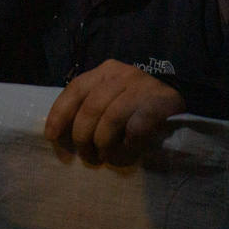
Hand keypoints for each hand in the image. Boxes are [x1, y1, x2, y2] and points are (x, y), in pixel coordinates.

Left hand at [43, 59, 184, 165]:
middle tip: (87, 156)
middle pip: (91, 108)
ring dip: (104, 143)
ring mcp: (142, 87)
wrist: (176, 99)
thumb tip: (59, 132)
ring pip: (111, 118)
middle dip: (83, 137)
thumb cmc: (135, 103)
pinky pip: (136, 128)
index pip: (75, 89)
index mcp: (105, 71)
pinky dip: (128, 144)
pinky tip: (128, 150)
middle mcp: (122, 74)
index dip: (60, 113)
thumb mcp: (110, 96)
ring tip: (106, 157)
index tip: (52, 136)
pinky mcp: (160, 103)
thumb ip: (90, 105)